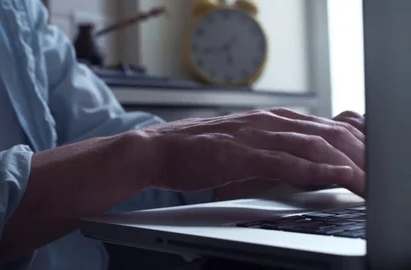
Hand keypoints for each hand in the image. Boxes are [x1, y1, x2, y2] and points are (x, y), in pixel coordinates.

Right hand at [140, 108, 364, 196]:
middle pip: (329, 133)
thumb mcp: (245, 145)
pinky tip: (336, 175)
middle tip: (383, 175)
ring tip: (371, 181)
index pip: (327, 127)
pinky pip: (284, 160)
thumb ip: (274, 149)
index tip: (375, 163)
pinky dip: (315, 168)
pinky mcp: (239, 154)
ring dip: (348, 163)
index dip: (358, 145)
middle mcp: (268, 122)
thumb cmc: (200, 150)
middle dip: (362, 154)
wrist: (159, 149)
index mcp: (271, 120)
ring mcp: (254, 136)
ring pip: (313, 144)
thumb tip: (304, 165)